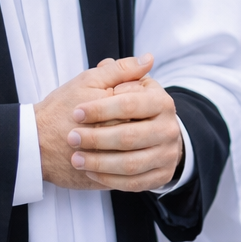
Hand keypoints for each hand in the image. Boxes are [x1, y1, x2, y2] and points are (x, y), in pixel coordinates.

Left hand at [33, 55, 180, 190]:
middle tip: (72, 138)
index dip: (100, 109)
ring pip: (131, 164)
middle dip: (96, 139)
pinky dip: (110, 179)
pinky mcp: (161, 175)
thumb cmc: (119, 106)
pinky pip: (135, 183)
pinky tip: (91, 172)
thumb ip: (123, 71)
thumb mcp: (118, 85)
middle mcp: (169, 129)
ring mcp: (167, 154)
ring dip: (99, 163)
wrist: (135, 136)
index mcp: (162, 102)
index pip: (129, 104)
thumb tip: (146, 58)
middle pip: (129, 136)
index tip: (76, 112)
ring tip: (76, 159)